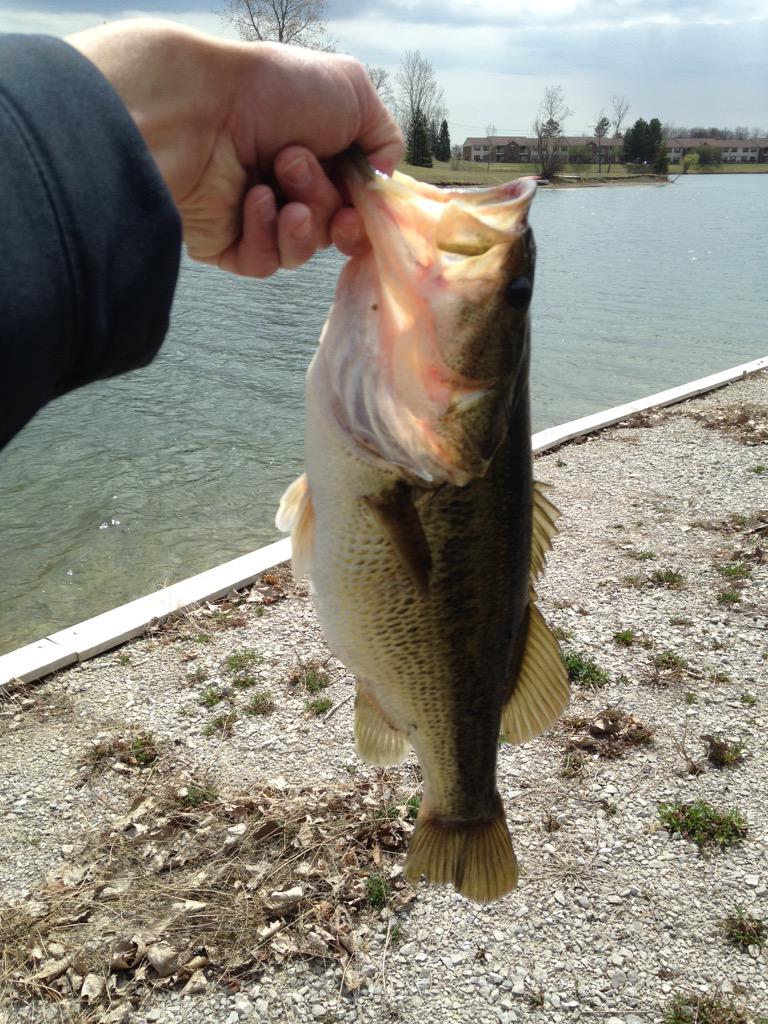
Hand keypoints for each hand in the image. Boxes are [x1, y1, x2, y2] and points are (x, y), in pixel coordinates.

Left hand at [66, 20, 402, 274]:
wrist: (199, 107)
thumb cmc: (272, 90)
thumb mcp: (353, 91)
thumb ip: (387, 137)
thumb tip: (385, 177)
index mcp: (320, 157)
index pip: (356, 208)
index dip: (363, 217)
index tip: (359, 208)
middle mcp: (289, 189)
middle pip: (332, 231)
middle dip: (324, 202)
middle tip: (293, 164)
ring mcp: (257, 219)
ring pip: (301, 251)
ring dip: (299, 220)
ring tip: (274, 180)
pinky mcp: (227, 245)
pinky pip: (265, 263)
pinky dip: (266, 233)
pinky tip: (252, 199)